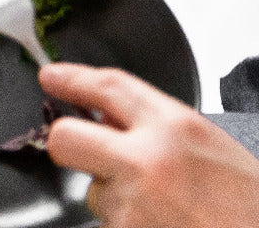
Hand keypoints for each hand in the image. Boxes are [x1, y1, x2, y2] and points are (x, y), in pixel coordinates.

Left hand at [40, 62, 258, 227]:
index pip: (106, 87)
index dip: (72, 79)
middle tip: (82, 149)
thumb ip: (154, 125)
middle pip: (66, 139)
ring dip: (118, 201)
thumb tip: (107, 119)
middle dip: (67, 142)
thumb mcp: (205, 142)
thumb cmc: (248, 201)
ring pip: (95, 195)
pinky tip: (165, 225)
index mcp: (172, 126)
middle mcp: (146, 163)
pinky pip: (111, 226)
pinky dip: (131, 227)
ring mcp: (133, 208)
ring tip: (164, 209)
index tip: (51, 77)